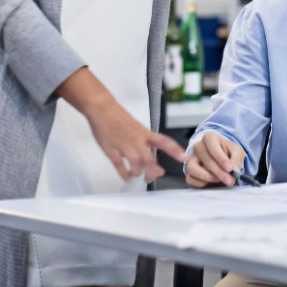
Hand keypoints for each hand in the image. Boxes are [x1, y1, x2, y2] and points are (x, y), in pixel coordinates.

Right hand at [57, 68, 185, 182]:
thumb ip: (146, 145)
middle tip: (151, 177)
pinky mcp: (111, 150)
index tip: (184, 158)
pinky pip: (120, 166)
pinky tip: (127, 177)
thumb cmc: (120, 119)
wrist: (102, 109)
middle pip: (149, 159)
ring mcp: (123, 145)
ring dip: (138, 173)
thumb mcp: (138, 129)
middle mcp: (136, 140)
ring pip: (136, 164)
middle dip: (152, 172)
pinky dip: (125, 174)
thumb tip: (153, 161)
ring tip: (137, 174)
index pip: (164, 142)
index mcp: (145, 133)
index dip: (175, 150)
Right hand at [185, 131, 245, 187]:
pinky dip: (201, 183)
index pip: (210, 142)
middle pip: (204, 158)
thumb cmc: (228, 154)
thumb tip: (234, 169)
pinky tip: (212, 183)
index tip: (229, 168)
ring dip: (208, 177)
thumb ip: (237, 159)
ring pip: (193, 168)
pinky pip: (190, 179)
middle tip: (229, 180)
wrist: (222, 161)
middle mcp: (198, 146)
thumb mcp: (237, 152)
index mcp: (209, 137)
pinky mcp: (189, 172)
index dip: (219, 156)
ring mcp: (192, 159)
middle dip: (218, 171)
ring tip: (220, 180)